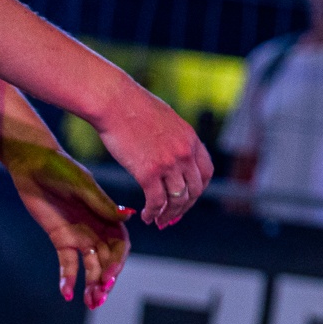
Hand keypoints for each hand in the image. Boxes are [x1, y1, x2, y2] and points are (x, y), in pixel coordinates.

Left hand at [4, 141, 133, 309]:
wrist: (34, 165)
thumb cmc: (61, 169)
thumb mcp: (82, 186)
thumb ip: (103, 205)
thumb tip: (130, 217)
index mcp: (108, 214)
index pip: (120, 244)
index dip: (118, 262)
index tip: (109, 276)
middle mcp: (97, 227)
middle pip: (107, 259)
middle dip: (106, 279)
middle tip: (99, 297)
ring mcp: (79, 234)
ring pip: (91, 265)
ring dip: (92, 284)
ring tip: (91, 303)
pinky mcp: (60, 238)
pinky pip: (67, 262)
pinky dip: (69, 278)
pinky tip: (68, 293)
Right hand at [93, 82, 212, 226]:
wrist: (116, 102)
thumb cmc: (134, 109)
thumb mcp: (167, 121)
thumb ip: (174, 139)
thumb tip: (170, 155)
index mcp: (191, 139)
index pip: (206, 172)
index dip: (198, 189)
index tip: (188, 198)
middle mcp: (185, 152)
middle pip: (195, 190)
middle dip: (184, 207)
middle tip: (172, 217)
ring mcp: (169, 163)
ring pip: (177, 199)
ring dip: (169, 214)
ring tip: (159, 221)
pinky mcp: (148, 172)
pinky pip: (157, 201)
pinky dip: (153, 213)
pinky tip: (146, 216)